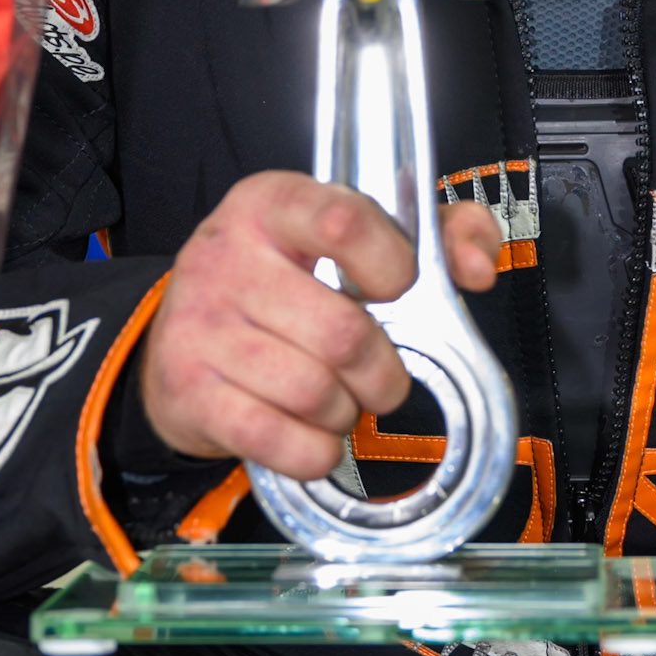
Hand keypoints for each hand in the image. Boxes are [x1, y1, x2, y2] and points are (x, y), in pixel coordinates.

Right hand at [140, 171, 499, 477]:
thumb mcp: (355, 236)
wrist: (178, 339)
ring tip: (336, 398)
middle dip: (381, 371)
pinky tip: (310, 434)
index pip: (342, 223)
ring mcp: (201, 324)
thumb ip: (437, 234)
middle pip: (342, 333)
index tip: (398, 287)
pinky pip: (276, 439)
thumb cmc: (288, 282)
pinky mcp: (187, 390)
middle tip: (378, 374)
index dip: (392, 266)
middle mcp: (227, 256)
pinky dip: (313, 451)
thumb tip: (477, 267)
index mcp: (273, 204)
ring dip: (344, 411)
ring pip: (314, 393)